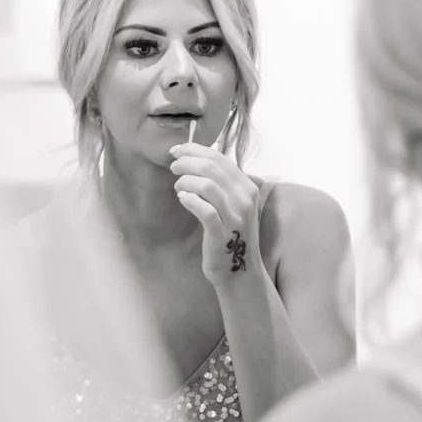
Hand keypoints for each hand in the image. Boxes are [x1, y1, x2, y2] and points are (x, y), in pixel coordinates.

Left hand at [169, 142, 260, 283]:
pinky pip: (204, 209)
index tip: (176, 151)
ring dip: (185, 181)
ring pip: (207, 185)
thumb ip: (221, 183)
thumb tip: (196, 159)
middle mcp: (245, 199)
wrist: (239, 271)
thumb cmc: (230, 235)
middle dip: (186, 162)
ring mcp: (235, 216)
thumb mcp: (233, 204)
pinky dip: (189, 199)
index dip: (194, 150)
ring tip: (178, 187)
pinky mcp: (222, 233)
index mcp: (248, 187)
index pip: (219, 158)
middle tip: (173, 167)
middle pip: (212, 167)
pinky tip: (183, 199)